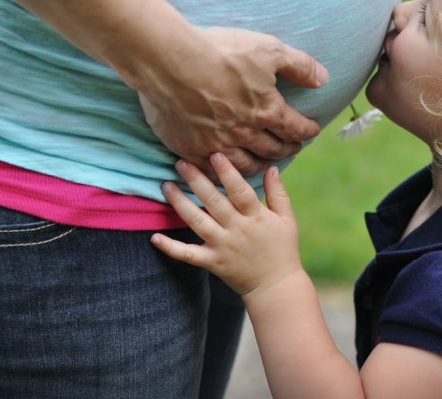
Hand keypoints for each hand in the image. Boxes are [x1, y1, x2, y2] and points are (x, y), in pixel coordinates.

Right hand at [137, 26, 328, 175]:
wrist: (170, 60)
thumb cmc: (221, 51)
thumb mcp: (269, 49)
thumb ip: (300, 66)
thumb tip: (324, 79)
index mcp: (267, 111)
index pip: (295, 128)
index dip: (307, 130)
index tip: (312, 130)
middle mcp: (245, 134)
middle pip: (273, 149)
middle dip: (287, 149)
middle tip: (292, 148)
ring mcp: (217, 144)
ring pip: (245, 165)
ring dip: (260, 165)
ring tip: (265, 163)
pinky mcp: (190, 148)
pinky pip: (211, 170)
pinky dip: (222, 174)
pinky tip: (225, 171)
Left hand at [152, 155, 303, 297]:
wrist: (275, 287)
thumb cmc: (283, 249)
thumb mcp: (287, 219)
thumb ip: (278, 193)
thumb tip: (271, 167)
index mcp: (256, 217)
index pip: (240, 191)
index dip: (227, 172)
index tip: (214, 154)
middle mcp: (237, 230)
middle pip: (214, 202)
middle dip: (196, 181)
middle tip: (180, 162)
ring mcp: (222, 247)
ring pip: (197, 222)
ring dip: (180, 203)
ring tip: (166, 186)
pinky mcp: (212, 262)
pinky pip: (188, 254)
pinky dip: (170, 247)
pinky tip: (154, 237)